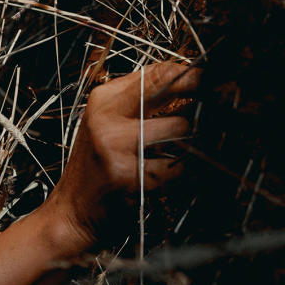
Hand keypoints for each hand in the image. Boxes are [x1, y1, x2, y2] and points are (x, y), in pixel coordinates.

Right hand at [44, 58, 200, 254]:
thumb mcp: (107, 124)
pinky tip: (169, 176)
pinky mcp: (126, 175)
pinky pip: (175, 167)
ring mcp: (114, 146)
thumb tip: (186, 81)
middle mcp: (106, 117)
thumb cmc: (96, 168)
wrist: (72, 212)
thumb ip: (138, 102)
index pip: (155, 72)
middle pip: (168, 88)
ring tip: (182, 151)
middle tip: (212, 103)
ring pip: (179, 127)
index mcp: (103, 100)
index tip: (206, 80)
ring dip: (190, 140)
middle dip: (198, 92)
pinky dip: (179, 173)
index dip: (188, 73)